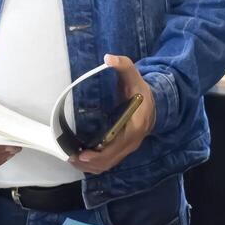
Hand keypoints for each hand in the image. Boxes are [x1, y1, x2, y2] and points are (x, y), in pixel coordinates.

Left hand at [71, 54, 155, 176]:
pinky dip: (94, 164)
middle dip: (90, 162)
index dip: (100, 153)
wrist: (154, 103)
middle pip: (110, 160)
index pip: (118, 146)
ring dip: (90, 166)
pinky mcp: (122, 149)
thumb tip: (108, 58)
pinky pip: (109, 162)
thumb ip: (122, 64)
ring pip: (108, 164)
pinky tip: (81, 159)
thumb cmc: (140, 90)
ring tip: (72, 159)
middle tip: (70, 157)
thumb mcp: (133, 75)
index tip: (83, 154)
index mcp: (135, 126)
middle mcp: (132, 141)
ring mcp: (127, 147)